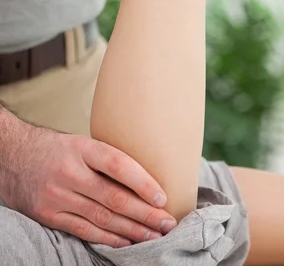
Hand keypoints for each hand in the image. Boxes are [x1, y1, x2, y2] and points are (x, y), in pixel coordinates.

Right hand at [1, 120, 175, 246]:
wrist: (11, 156)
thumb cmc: (54, 148)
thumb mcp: (79, 142)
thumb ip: (104, 158)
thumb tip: (144, 175)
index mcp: (81, 148)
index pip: (117, 164)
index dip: (142, 182)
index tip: (162, 197)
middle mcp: (70, 172)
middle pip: (114, 197)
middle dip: (145, 213)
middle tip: (167, 223)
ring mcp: (58, 196)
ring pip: (102, 218)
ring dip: (132, 230)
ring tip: (154, 236)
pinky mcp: (49, 215)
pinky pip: (84, 231)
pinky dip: (108, 238)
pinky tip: (126, 241)